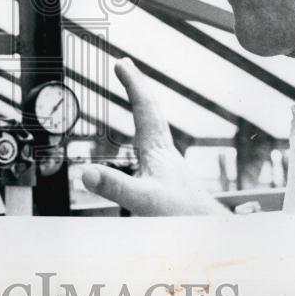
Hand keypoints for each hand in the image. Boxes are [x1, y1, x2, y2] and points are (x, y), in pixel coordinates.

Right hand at [81, 58, 225, 215]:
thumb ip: (114, 186)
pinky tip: (144, 142)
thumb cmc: (182, 217)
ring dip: (143, 105)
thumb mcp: (142, 201)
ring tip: (136, 94)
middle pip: (151, 109)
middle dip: (137, 85)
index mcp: (156, 148)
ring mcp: (168, 162)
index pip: (144, 107)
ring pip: (155, 124)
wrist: (209, 233)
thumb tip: (84, 172)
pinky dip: (146, 129)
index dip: (132, 83)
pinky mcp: (169, 176)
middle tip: (126, 65)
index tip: (120, 62)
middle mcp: (164, 150)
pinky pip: (155, 140)